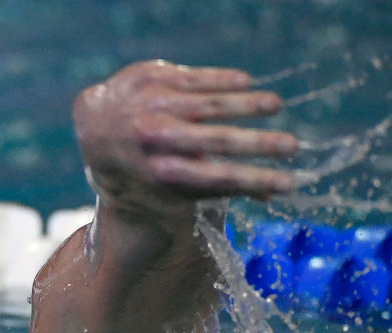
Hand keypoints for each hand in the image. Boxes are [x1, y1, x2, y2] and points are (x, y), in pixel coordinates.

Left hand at [73, 61, 297, 210]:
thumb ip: (218, 187)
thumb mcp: (172, 185)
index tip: (288, 184)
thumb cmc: (145, 166)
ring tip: (277, 105)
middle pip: (217, 142)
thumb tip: (270, 196)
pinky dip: (223, 80)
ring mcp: (153, 105)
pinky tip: (248, 82)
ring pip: (208, 105)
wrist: (96, 128)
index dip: (254, 181)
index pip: (217, 179)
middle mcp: (157, 139)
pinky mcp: (153, 77)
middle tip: (294, 147)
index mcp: (162, 173)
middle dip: (259, 144)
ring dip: (246, 104)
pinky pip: (196, 77)